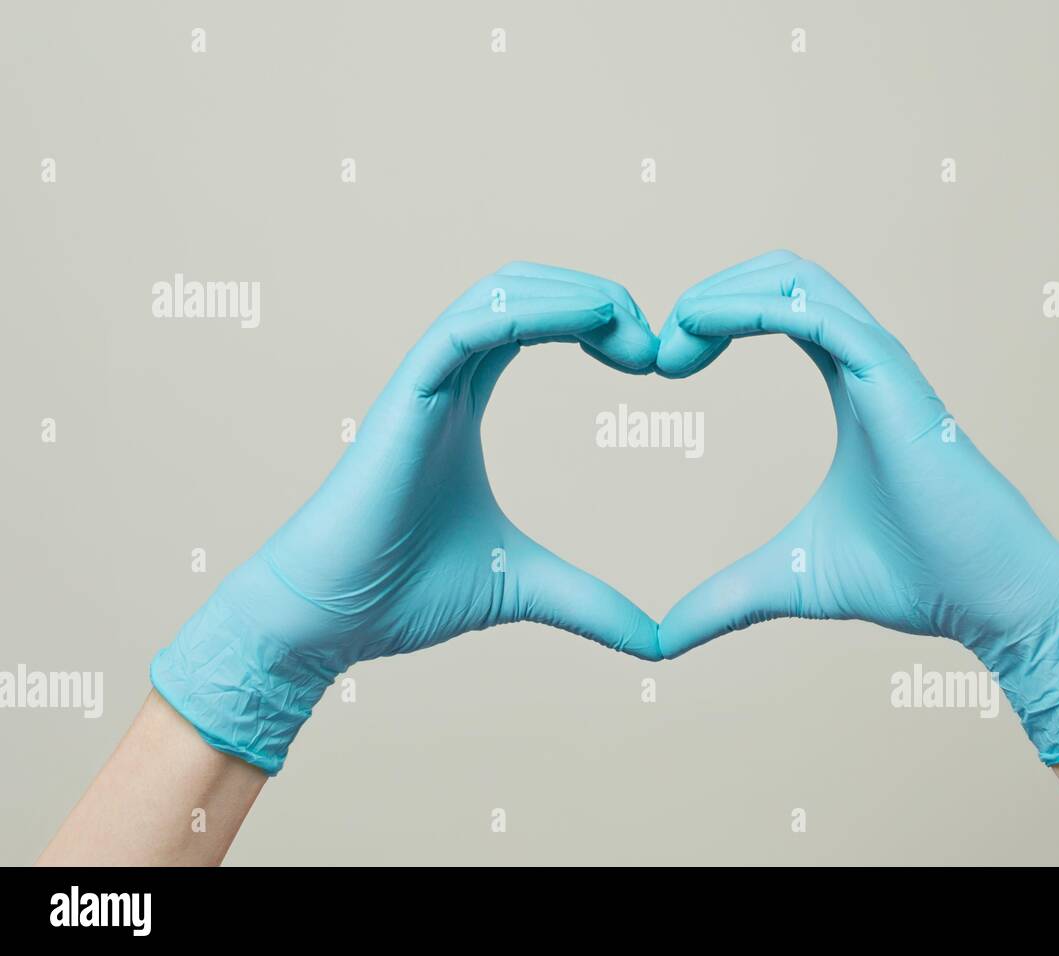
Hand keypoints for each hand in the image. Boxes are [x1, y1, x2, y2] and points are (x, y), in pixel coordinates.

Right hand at [152, 264, 662, 773]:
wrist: (329, 622)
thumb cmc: (404, 594)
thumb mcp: (526, 587)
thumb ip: (593, 603)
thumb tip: (658, 643)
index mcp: (464, 401)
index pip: (534, 322)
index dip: (595, 320)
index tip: (651, 359)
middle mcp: (443, 381)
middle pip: (522, 290)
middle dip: (594, 298)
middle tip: (652, 344)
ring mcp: (420, 385)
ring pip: (496, 293)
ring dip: (570, 294)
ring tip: (628, 329)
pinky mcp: (401, 401)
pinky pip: (464, 330)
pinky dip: (528, 313)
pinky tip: (589, 323)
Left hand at [655, 251, 1058, 763]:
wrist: (989, 603)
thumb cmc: (910, 580)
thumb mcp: (788, 579)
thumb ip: (723, 599)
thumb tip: (661, 642)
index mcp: (848, 387)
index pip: (777, 308)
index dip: (714, 317)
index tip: (665, 365)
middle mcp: (866, 364)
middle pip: (783, 274)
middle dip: (711, 292)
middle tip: (660, 350)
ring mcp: (884, 367)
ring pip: (800, 278)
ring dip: (724, 291)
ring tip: (675, 335)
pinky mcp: (895, 382)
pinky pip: (819, 315)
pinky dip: (753, 307)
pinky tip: (699, 329)